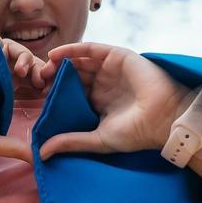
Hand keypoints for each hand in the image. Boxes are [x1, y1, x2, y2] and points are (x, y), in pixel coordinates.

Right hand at [0, 26, 50, 161]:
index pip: (23, 80)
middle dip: (37, 67)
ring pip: (9, 46)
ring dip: (24, 54)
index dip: (38, 81)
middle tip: (43, 81)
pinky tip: (10, 61)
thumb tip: (39, 160)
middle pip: (20, 61)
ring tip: (26, 72)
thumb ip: (14, 147)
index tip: (47, 93)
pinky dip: (2, 41)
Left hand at [35, 42, 191, 161]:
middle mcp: (104, 84)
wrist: (165, 119)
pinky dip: (72, 49)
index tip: (36, 98)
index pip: (71, 94)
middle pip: (72, 75)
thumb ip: (71, 142)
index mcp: (99, 103)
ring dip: (59, 63)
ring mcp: (111, 69)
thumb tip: (42, 153)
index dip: (54, 94)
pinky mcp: (118, 56)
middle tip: (36, 81)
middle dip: (53, 77)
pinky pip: (91, 49)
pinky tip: (55, 55)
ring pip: (79, 61)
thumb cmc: (136, 133)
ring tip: (42, 68)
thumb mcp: (97, 139)